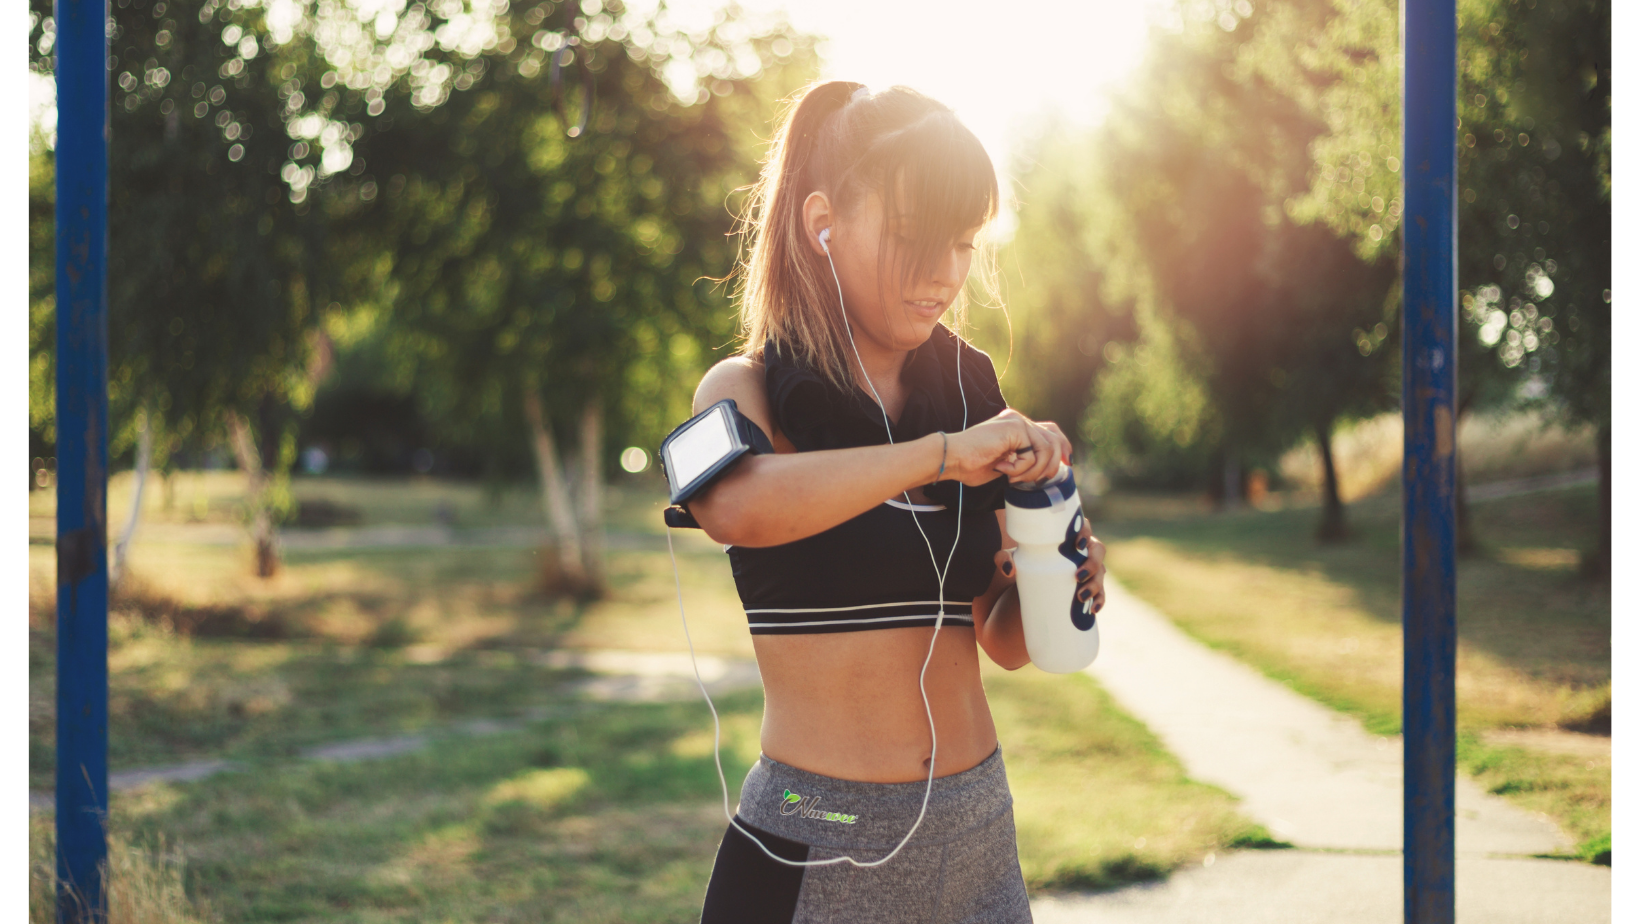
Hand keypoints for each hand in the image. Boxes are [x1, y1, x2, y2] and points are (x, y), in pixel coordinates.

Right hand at [943, 409, 1072, 486]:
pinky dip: (1018, 468)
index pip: (1051, 431)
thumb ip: (1024, 461)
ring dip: (1031, 471)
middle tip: (1030, 479)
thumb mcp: (1006, 465)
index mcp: (1016, 427)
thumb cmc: (971, 466)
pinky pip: (1031, 454)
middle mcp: (1019, 420)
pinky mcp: (1015, 427)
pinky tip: (1001, 466)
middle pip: (1054, 439)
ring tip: (1011, 475)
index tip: (1067, 463)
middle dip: (1050, 465)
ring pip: (1046, 450)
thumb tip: (1048, 469)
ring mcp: (1018, 422)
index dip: (1063, 446)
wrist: (953, 458)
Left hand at [992, 521, 1106, 615]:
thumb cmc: (1025, 562)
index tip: (1077, 544)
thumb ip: (1004, 558)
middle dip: (1093, 564)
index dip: (1085, 532)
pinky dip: (1100, 600)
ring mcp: (1089, 569)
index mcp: (1069, 536)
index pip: (1084, 527)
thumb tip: (1010, 570)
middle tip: (1078, 576)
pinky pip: (1100, 593)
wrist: (1029, 585)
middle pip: (1097, 551)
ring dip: (1095, 585)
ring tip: (1081, 597)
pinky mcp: (1089, 587)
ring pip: (1100, 573)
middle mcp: (1083, 550)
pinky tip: (1093, 609)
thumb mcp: (1011, 558)